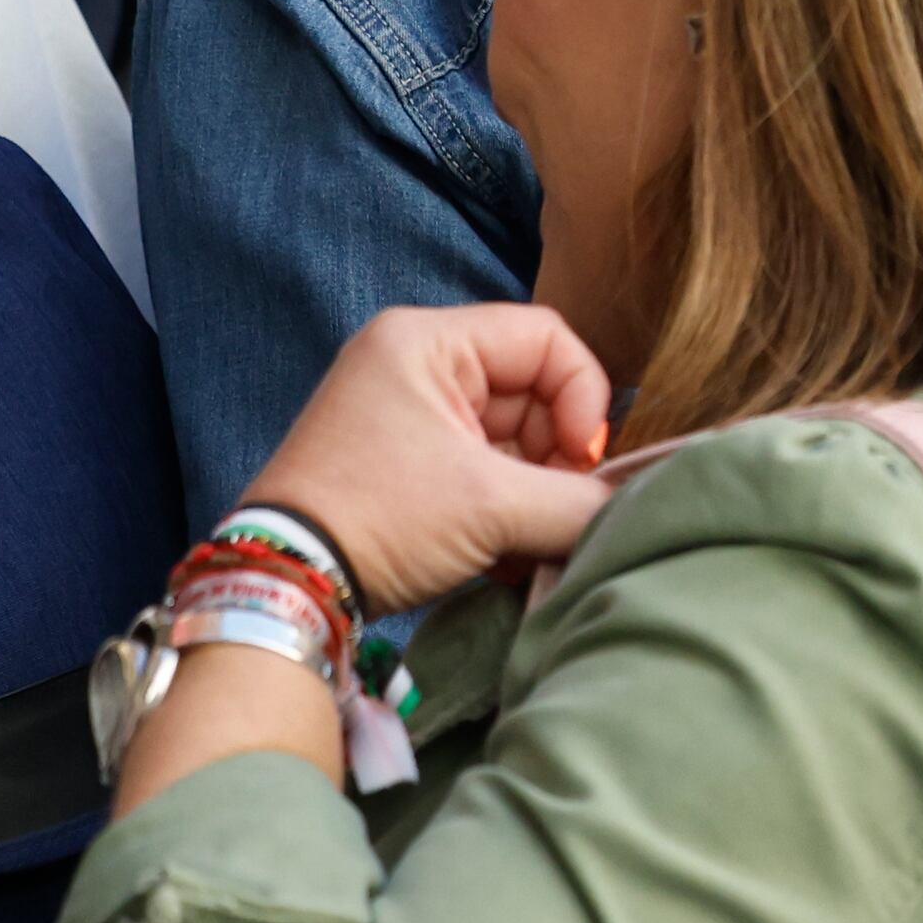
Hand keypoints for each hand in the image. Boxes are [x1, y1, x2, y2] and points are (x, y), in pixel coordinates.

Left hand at [241, 303, 616, 612]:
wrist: (290, 583)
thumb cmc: (382, 520)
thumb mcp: (494, 506)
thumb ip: (582, 499)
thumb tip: (633, 505)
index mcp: (426, 342)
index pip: (547, 339)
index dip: (584, 398)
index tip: (583, 461)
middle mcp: (414, 363)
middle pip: (535, 390)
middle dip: (558, 455)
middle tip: (556, 508)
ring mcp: (408, 412)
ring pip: (515, 436)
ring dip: (535, 490)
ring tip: (524, 538)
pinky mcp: (406, 458)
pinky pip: (484, 466)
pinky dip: (506, 505)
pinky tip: (502, 549)